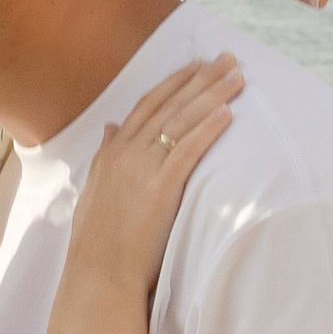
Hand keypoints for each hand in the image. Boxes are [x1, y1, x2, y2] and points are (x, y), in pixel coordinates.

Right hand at [65, 54, 242, 296]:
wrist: (98, 275)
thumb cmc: (98, 244)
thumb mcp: (95, 192)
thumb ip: (105, 156)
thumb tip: (110, 128)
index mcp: (111, 154)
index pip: (147, 106)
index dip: (173, 83)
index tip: (195, 65)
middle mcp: (125, 153)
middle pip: (169, 105)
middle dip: (201, 78)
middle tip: (227, 58)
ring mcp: (142, 168)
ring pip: (182, 120)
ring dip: (212, 95)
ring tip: (237, 77)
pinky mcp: (161, 187)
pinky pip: (189, 149)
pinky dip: (208, 128)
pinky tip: (228, 113)